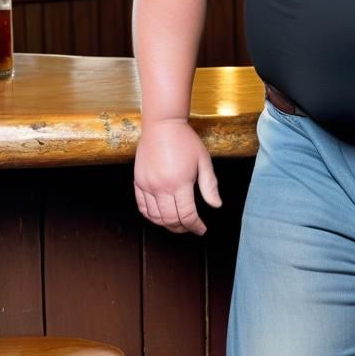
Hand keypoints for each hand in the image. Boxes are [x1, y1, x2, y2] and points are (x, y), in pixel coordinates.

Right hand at [134, 118, 221, 234]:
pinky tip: (160, 216)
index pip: (187, 215)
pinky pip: (142, 207)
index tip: (201, 229)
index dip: (195, 226)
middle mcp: (161, 187)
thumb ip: (209, 185)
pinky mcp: (138, 183)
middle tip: (190, 228)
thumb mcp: (203, 161)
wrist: (162, 126)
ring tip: (177, 224)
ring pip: (155, 217)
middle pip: (170, 220)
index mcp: (180, 183)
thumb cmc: (185, 141)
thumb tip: (216, 205)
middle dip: (182, 228)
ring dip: (167, 225)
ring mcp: (147, 186)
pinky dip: (151, 216)